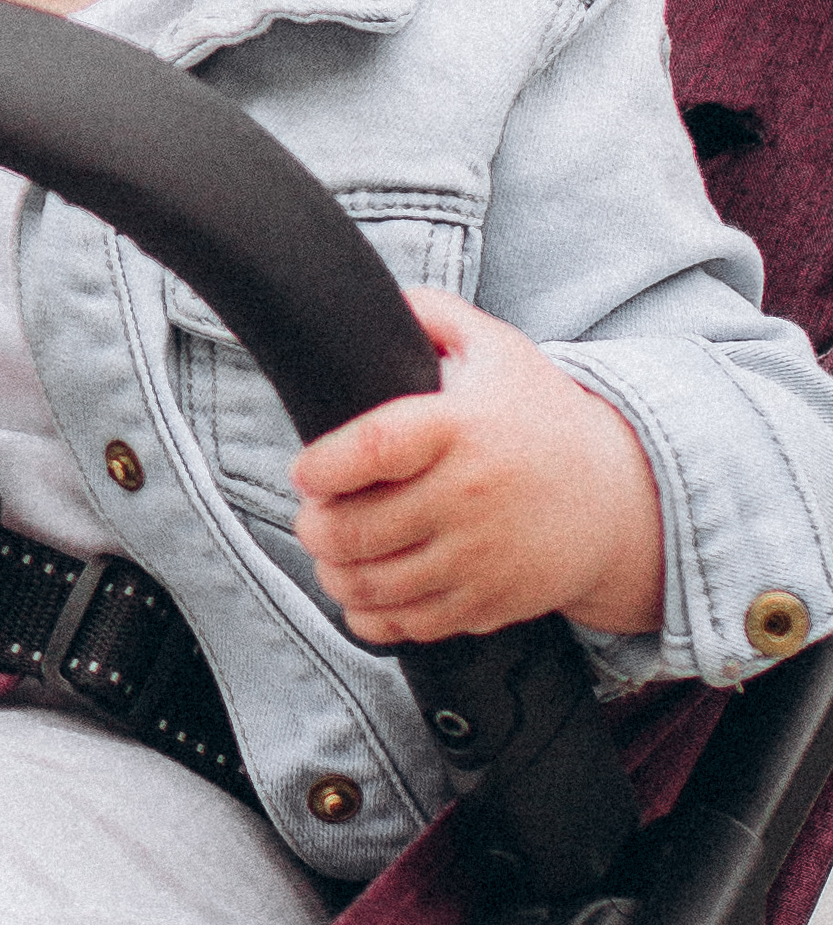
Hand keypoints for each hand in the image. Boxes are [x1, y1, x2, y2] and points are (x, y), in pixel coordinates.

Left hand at [291, 288, 667, 646]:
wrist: (619, 496)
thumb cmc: (539, 415)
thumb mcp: (494, 347)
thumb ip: (429, 314)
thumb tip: (363, 299)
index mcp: (462, 428)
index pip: (374, 448)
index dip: (322, 466)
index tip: (306, 471)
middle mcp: (470, 497)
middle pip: (359, 529)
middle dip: (315, 527)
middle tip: (313, 515)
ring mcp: (481, 557)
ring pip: (375, 585)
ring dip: (334, 572)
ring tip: (332, 551)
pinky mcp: (490, 602)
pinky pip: (410, 625)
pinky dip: (372, 615)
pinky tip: (363, 590)